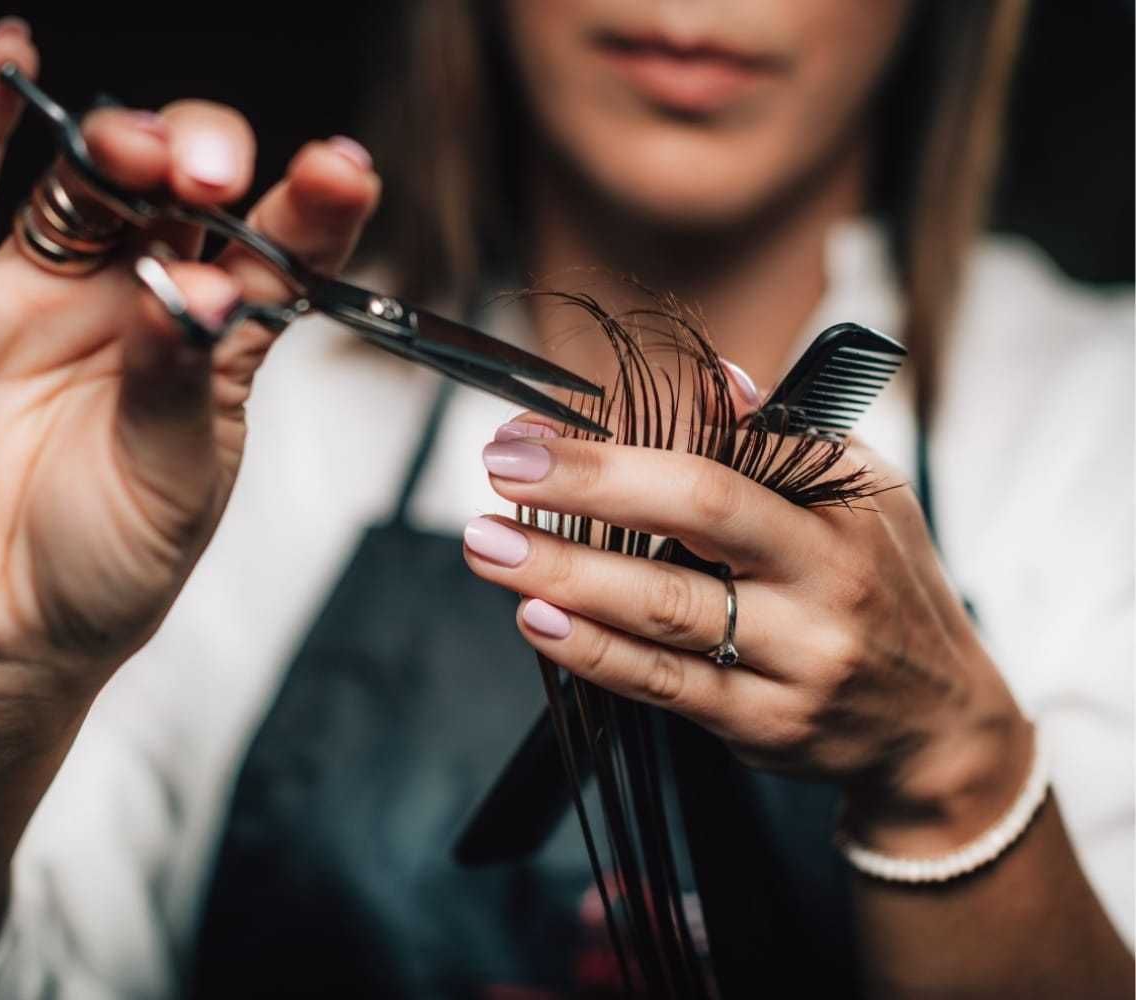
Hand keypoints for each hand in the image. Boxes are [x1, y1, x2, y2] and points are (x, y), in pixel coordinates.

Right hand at [0, 19, 379, 734]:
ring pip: (84, 180)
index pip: (273, 245)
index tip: (341, 171)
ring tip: (138, 150)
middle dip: (203, 159)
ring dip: (116, 140)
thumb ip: (181, 381)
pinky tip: (3, 58)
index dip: (310, 203)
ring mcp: (41, 287)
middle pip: (178, 188)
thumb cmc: (107, 564)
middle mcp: (135, 294)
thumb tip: (192, 290)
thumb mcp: (175, 483)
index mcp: (214, 338)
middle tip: (211, 177)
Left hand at [462, 417, 1031, 854]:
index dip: (622, 439)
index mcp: (840, 508)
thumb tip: (714, 378)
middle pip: (698, 513)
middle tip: (500, 470)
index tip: (534, 430)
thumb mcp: (861, 498)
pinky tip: (537, 619)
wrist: (936, 724)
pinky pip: (664, 684)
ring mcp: (797, 658)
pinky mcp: (763, 723)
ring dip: (564, 573)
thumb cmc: (881, 585)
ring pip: (666, 608)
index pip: (727, 453)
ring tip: (489, 546)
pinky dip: (593, 651)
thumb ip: (780, 442)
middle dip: (589, 485)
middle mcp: (825, 578)